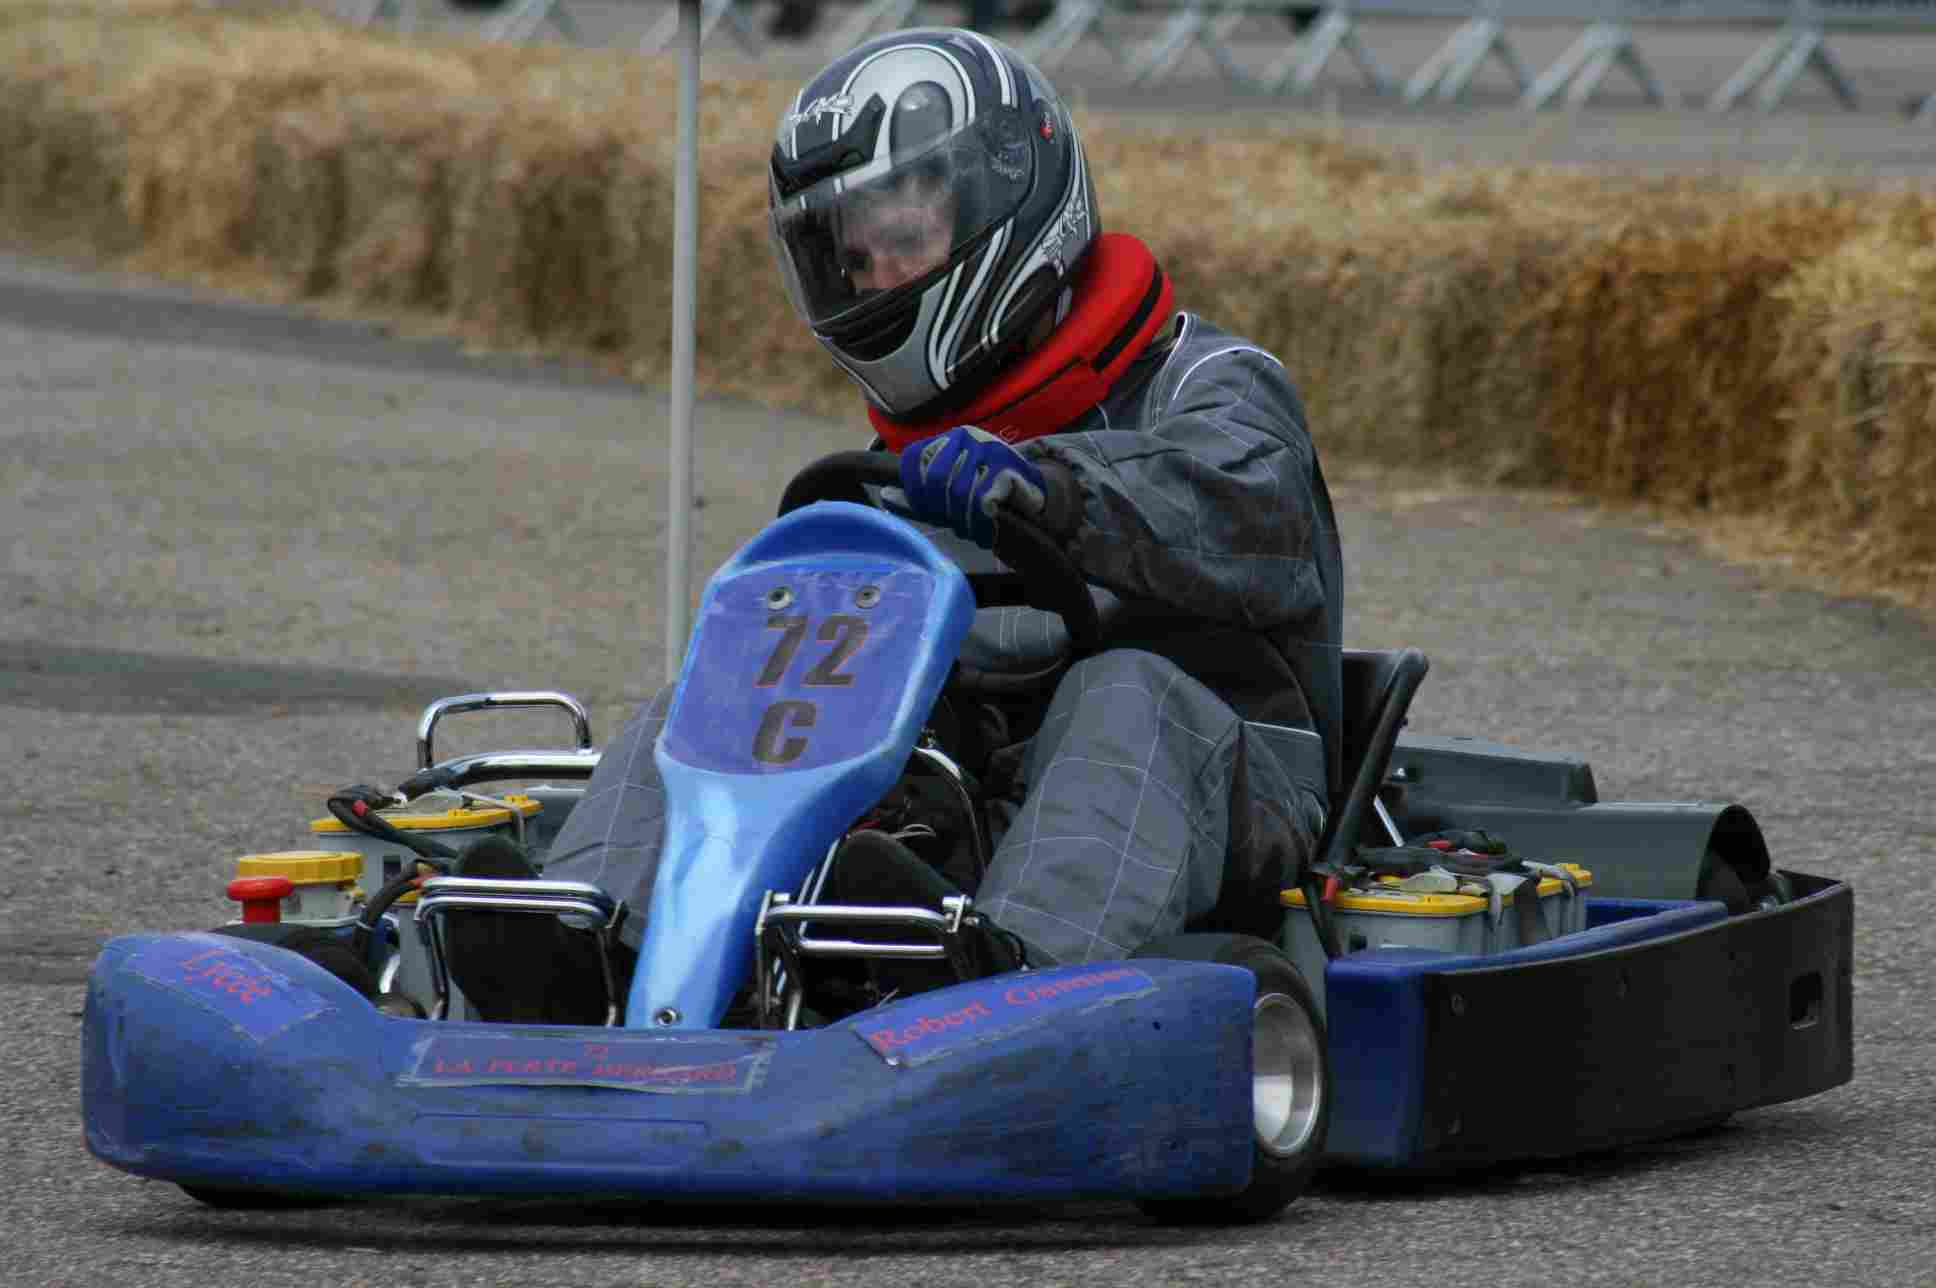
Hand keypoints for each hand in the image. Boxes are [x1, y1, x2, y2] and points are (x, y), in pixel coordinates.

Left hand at [897, 425, 1047, 548]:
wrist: (1034, 497)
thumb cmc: (986, 495)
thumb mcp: (948, 494)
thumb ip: (917, 497)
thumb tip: (885, 495)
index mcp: (947, 440)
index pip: (913, 460)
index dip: (915, 493)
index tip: (930, 512)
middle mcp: (966, 437)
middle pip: (934, 480)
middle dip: (943, 511)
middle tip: (957, 525)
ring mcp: (988, 449)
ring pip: (959, 493)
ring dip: (965, 522)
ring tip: (975, 529)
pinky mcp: (1007, 467)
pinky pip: (983, 501)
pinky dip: (982, 523)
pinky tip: (988, 530)